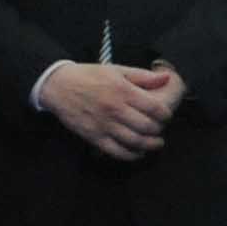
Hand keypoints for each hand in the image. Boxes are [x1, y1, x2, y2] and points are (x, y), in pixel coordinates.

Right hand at [39, 61, 176, 161]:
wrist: (59, 86)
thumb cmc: (90, 76)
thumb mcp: (117, 70)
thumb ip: (143, 76)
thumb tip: (167, 78)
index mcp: (123, 91)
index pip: (154, 108)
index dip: (165, 115)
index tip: (166, 116)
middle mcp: (115, 109)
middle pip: (146, 127)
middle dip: (158, 130)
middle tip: (160, 129)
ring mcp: (104, 125)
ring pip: (134, 141)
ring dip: (149, 145)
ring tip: (156, 143)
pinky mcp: (94, 137)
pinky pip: (116, 151)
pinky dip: (131, 155)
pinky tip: (138, 153)